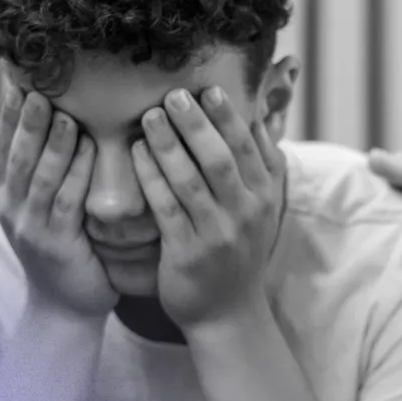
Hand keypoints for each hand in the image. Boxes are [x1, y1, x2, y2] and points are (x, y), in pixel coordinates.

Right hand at [0, 86, 115, 316]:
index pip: (5, 143)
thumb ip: (46, 166)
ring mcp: (29, 226)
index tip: (20, 76)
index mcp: (4, 192)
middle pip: (18, 153)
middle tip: (37, 84)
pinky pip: (67, 202)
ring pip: (40, 176)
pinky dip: (77, 172)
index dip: (12, 111)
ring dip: (52, 142)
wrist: (65, 304)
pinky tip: (88, 149)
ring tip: (63, 111)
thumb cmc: (65, 244)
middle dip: (28, 119)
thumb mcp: (44, 203)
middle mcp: (10, 206)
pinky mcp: (55, 244)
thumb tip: (58, 113)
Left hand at [128, 87, 286, 329]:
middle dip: (195, 124)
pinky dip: (150, 177)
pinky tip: (135, 155)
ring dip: (167, 145)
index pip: (249, 147)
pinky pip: (166, 208)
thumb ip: (262, 164)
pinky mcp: (188, 252)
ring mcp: (218, 234)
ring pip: (190, 180)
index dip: (228, 116)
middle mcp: (246, 212)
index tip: (208, 89)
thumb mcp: (263, 207)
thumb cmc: (239, 250)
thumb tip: (260, 114)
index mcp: (265, 196)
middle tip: (172, 95)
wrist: (227, 311)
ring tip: (148, 117)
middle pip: (219, 158)